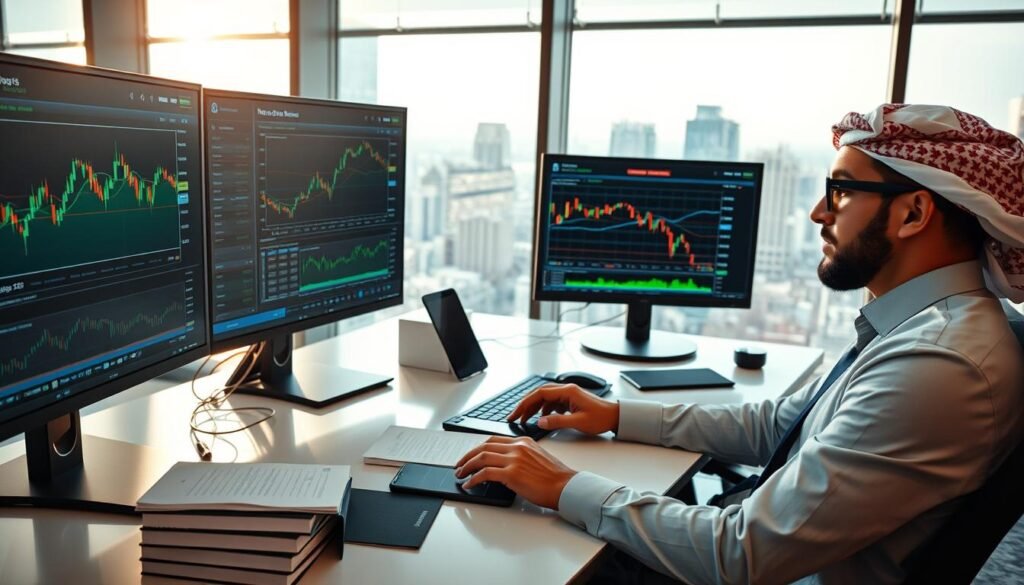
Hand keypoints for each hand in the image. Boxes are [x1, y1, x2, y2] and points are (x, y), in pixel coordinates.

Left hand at [455, 436, 575, 509]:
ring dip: (467, 467)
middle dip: (467, 457)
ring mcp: (514, 459)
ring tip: (460, 474)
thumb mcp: (537, 459)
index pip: (493, 440)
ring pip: (481, 458)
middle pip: (483, 447)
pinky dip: (473, 479)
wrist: (565, 486)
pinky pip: (485, 473)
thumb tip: (503, 467)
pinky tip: (469, 484)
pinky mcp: (511, 474)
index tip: (470, 456)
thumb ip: (520, 457)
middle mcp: (517, 447)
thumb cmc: (555, 478)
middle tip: (459, 465)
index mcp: (523, 442)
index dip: (478, 448)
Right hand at [507, 383, 619, 434]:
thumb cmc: (601, 417)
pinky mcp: (570, 401)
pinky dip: (543, 410)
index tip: (516, 413)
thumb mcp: (578, 422)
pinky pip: (551, 403)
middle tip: (514, 416)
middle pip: (539, 394)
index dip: (525, 403)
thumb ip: (557, 421)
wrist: (615, 417)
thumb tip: (539, 422)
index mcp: (567, 391)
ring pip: (544, 399)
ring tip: (524, 419)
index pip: (540, 393)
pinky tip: (541, 418)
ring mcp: (568, 395)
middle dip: (525, 405)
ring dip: (533, 408)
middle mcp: (566, 390)